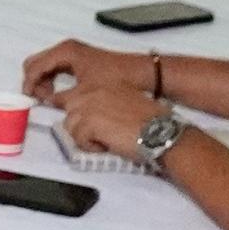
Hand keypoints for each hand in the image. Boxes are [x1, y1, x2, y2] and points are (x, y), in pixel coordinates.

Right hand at [20, 37, 143, 102]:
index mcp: (66, 51)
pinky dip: (51, 79)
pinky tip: (58, 93)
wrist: (138, 72)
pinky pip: (54, 67)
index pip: (36, 66)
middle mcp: (67, 48)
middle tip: (39, 99)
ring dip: (42, 82)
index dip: (30, 84)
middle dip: (34, 81)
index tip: (29, 99)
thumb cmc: (116, 77)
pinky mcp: (77, 58)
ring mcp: (72, 52)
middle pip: (36, 62)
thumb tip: (49, 102)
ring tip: (50, 98)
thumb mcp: (86, 91)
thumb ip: (63, 97)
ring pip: (44, 65)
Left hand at [54, 82, 169, 159]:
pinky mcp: (89, 122)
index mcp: (103, 83)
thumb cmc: (150, 121)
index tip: (83, 121)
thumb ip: (105, 101)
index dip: (77, 110)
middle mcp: (93, 89)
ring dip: (84, 137)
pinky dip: (90, 147)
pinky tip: (107, 145)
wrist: (160, 132)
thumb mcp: (127, 99)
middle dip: (79, 124)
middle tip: (97, 134)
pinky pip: (78, 139)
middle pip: (68, 109)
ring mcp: (89, 105)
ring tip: (105, 140)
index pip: (75, 94)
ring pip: (70, 125)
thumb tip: (90, 114)